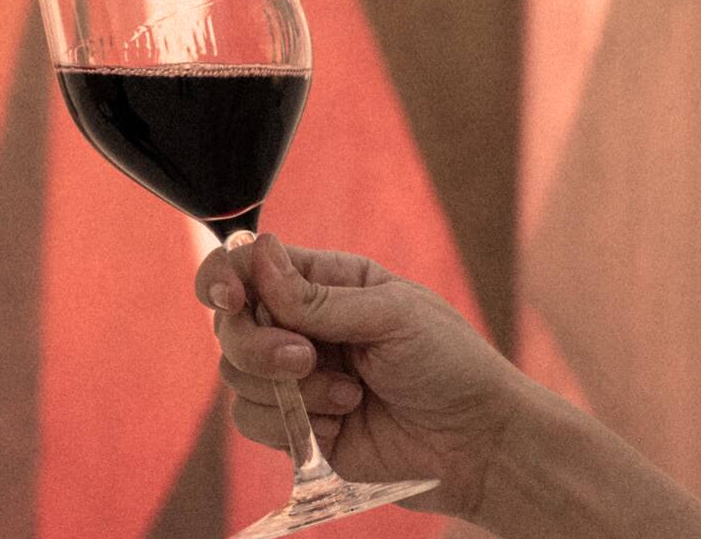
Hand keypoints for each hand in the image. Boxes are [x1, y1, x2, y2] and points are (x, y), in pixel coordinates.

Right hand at [196, 234, 526, 519]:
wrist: (476, 444)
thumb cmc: (451, 365)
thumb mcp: (392, 315)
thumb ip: (317, 297)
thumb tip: (258, 256)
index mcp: (325, 281)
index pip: (248, 266)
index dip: (224, 277)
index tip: (231, 297)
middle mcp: (301, 325)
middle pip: (230, 324)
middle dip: (258, 344)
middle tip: (306, 357)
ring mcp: (295, 378)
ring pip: (235, 374)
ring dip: (290, 388)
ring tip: (350, 393)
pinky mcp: (295, 427)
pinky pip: (251, 420)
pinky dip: (293, 424)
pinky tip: (343, 421)